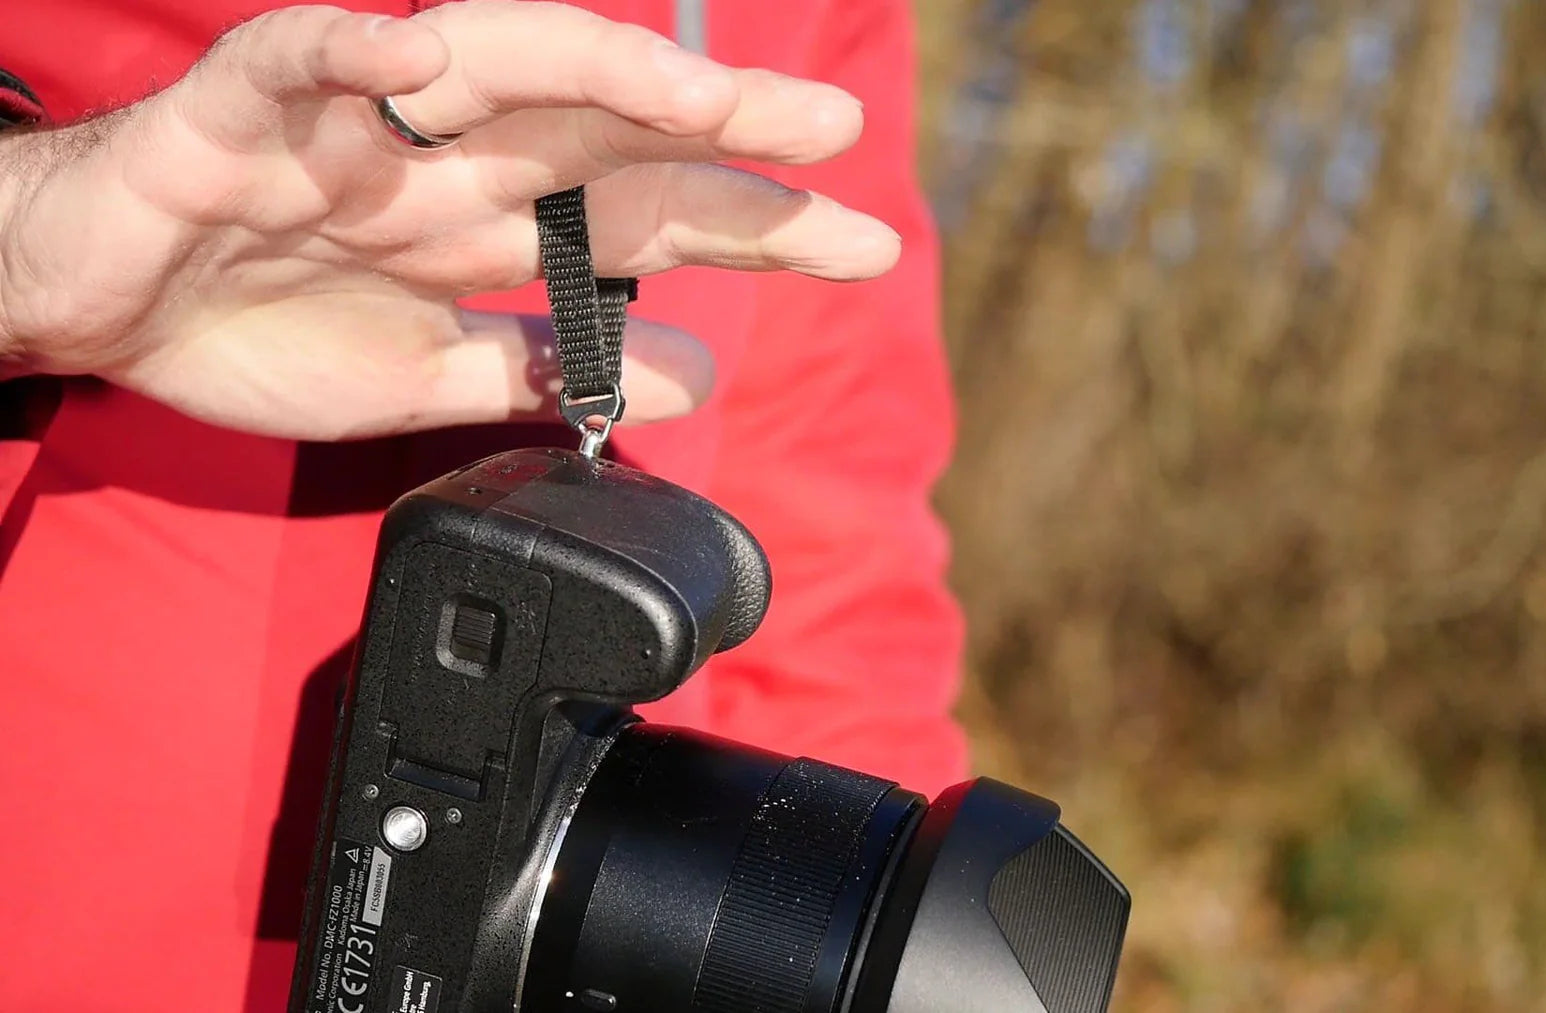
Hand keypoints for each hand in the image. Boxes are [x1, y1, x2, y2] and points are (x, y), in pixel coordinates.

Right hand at [0, 1, 899, 439]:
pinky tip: (421, 49)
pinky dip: (348, 50)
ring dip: (591, 73)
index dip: (752, 224)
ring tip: (694, 94)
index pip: (646, 212)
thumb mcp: (424, 374)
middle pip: (598, 127)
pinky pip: (292, 60)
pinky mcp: (235, 112)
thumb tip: (699, 375)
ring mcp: (346, 126)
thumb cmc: (246, 319)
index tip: (862, 245)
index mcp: (485, 220)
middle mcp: (438, 157)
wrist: (86, 306)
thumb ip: (552, 371)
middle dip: (716, 130)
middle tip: (832, 137)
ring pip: (483, 68)